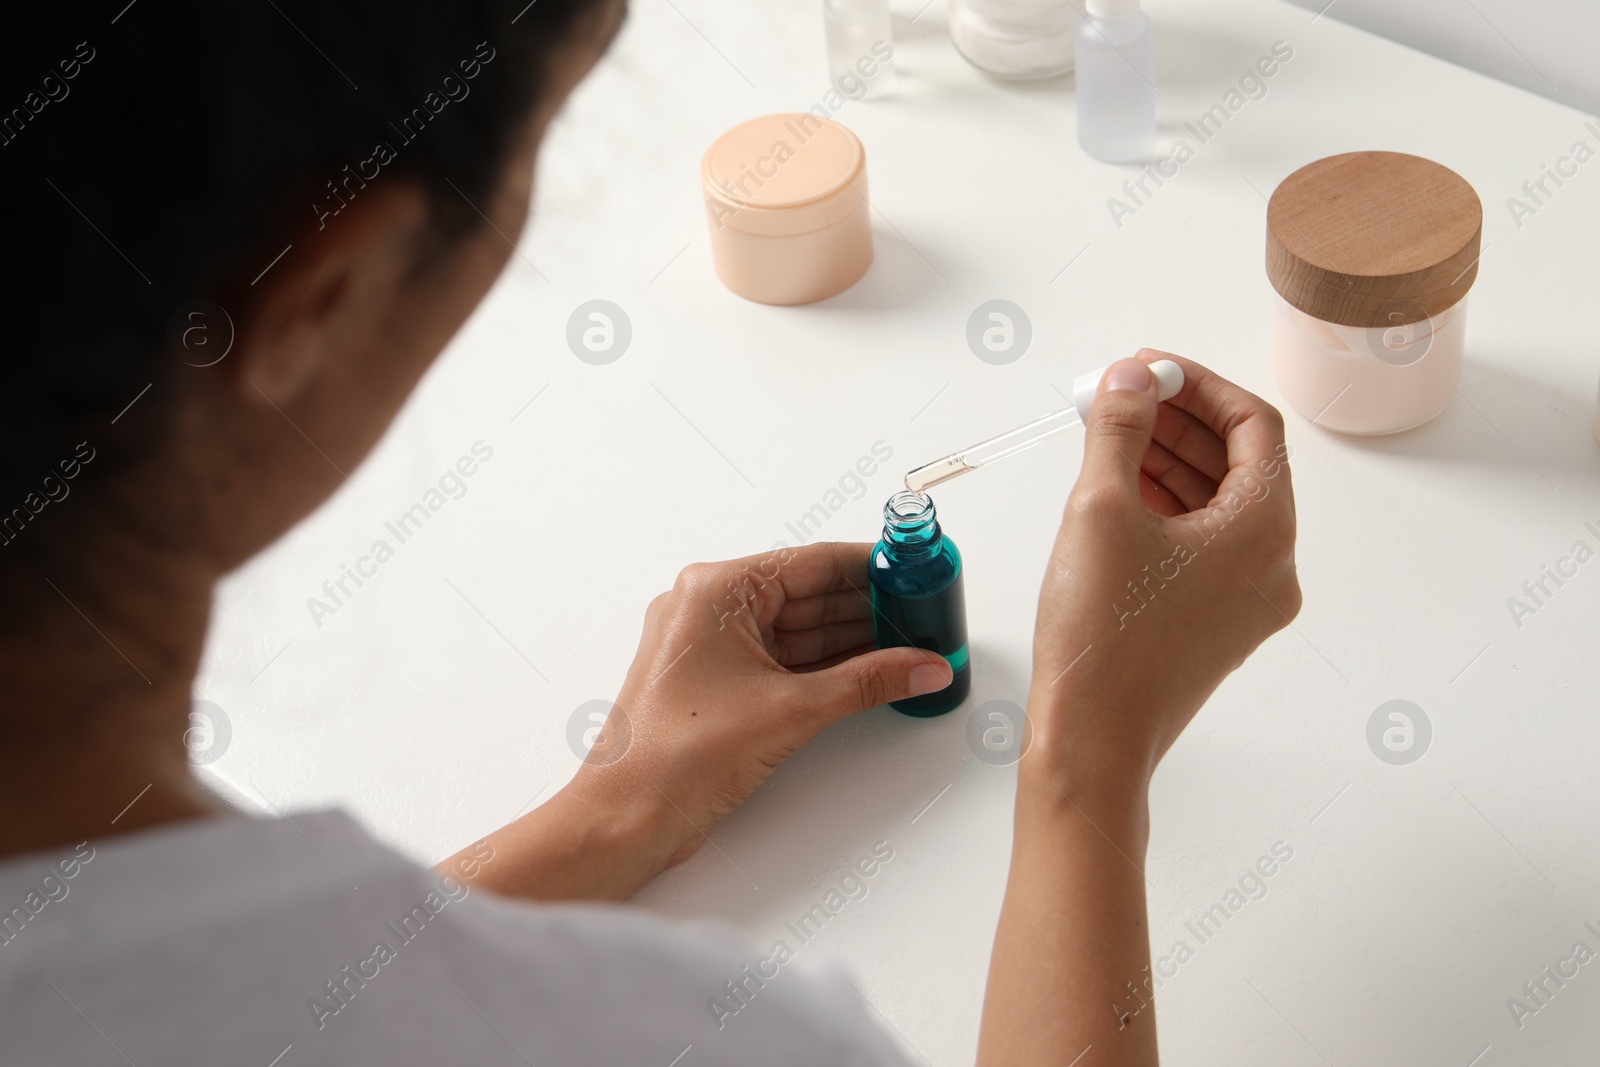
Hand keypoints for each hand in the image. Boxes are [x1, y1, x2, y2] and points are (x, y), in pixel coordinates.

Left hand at [598, 541, 951, 868]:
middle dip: (867, 608)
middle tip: (921, 614)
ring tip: (908, 645)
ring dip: (851, 640)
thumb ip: (868, 682)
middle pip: (807, 594)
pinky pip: (781, 660)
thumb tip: (919, 665)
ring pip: (797, 630)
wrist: (628, 816)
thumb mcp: (793, 709)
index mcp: (715, 591)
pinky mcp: (717, 684)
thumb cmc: (675, 756)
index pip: (811, 562)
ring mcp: (710, 647)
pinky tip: (869, 671)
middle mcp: (707, 609)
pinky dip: (824, 666)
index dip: (869, 567)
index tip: (911, 571)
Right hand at [1027, 351, 1300, 793]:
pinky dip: (1167, 509)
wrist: (1092, 742)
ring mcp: (1247, 601)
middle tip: (1121, 396)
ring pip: (1218, 505)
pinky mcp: (1215, 625)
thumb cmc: (1102, 639)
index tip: (1149, 369)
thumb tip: (1132, 379)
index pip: (1254, 426)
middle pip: (1238, 463)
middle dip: (1178, 422)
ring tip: (1109, 436)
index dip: (1199, 386)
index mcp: (1264, 531)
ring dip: (1169, 462)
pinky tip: (1119, 491)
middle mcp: (1272, 567)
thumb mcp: (1101, 508)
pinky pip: (1203, 546)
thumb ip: (1121, 429)